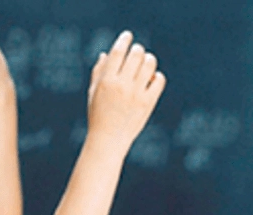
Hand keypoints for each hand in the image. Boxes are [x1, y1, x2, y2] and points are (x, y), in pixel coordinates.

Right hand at [87, 31, 165, 147]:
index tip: (127, 36)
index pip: (117, 53)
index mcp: (106, 82)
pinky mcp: (148, 103)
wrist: (108, 140)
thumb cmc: (98, 116)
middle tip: (137, 52)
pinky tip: (151, 79)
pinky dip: (156, 76)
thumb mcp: (93, 94)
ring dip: (149, 60)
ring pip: (150, 64)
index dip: (123, 40)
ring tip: (146, 63)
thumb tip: (106, 54)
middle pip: (136, 55)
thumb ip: (98, 72)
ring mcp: (136, 94)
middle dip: (137, 50)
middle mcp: (122, 86)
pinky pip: (159, 80)